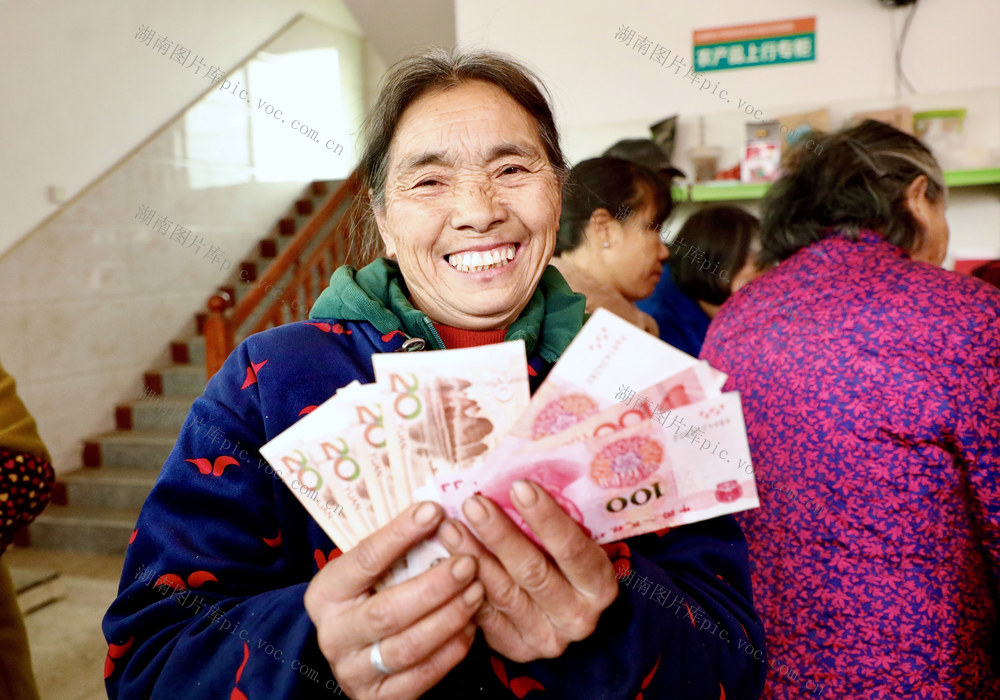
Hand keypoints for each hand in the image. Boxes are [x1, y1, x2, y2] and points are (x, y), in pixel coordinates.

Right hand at [303, 502, 484, 699]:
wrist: (355, 655)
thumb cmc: (370, 599)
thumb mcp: (370, 575)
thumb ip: (396, 551)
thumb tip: (437, 509)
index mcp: (326, 593)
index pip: (365, 560)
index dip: (400, 534)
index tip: (435, 511)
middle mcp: (334, 634)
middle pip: (388, 610)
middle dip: (434, 586)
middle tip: (468, 563)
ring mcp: (354, 670)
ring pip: (408, 646)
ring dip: (449, 617)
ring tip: (477, 592)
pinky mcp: (378, 698)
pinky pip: (422, 676)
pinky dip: (451, 651)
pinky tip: (470, 627)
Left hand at [434, 479, 617, 662]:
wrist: (563, 612)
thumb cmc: (563, 561)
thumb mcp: (572, 540)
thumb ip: (551, 518)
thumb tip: (514, 474)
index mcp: (599, 584)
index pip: (573, 549)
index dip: (546, 518)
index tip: (518, 486)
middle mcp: (578, 616)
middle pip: (533, 572)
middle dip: (500, 535)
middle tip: (473, 504)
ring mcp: (547, 638)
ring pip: (503, 593)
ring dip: (473, 556)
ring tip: (449, 526)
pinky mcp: (516, 648)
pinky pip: (484, 616)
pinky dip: (464, 586)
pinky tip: (445, 560)